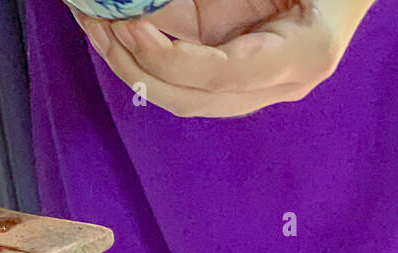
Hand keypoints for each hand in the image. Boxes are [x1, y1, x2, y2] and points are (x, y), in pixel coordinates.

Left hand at [72, 0, 374, 117]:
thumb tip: (152, 4)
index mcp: (305, 53)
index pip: (222, 75)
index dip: (170, 57)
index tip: (130, 26)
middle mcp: (281, 82)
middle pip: (193, 98)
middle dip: (136, 64)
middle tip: (96, 22)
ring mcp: (258, 85)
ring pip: (181, 94)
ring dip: (131, 61)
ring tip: (92, 22)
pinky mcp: (238, 74)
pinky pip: (183, 75)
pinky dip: (146, 54)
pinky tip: (114, 29)